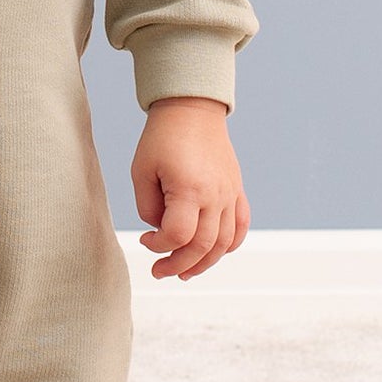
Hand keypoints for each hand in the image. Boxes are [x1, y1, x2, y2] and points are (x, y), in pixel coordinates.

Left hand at [132, 96, 248, 279]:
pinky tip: (213, 253)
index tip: (145, 240)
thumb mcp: (141, 171)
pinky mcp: (236, 191)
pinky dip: (229, 246)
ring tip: (184, 271)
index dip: (158, 246)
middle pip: (203, 247)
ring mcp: (230, 194)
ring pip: (224, 244)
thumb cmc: (162, 138)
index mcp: (189, 189)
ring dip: (203, 263)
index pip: (178, 236)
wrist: (192, 110)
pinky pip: (240, 227)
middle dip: (178, 265)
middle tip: (159, 271)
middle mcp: (215, 195)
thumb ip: (148, 208)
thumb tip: (161, 231)